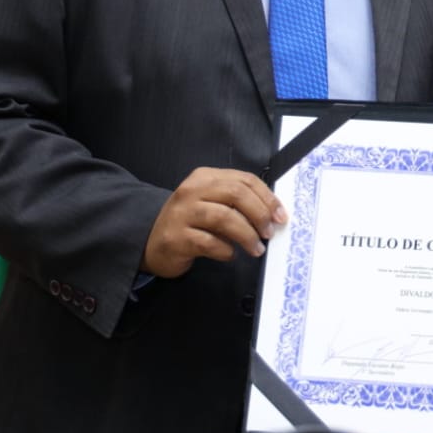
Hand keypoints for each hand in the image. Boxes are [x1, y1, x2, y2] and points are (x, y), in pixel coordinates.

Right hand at [141, 167, 283, 277]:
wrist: (152, 242)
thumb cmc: (190, 223)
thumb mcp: (212, 203)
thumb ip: (237, 203)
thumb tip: (272, 215)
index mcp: (205, 177)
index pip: (244, 180)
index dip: (267, 197)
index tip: (281, 216)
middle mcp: (192, 191)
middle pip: (236, 194)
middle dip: (259, 214)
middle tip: (269, 232)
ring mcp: (182, 213)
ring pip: (224, 217)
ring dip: (247, 235)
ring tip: (256, 248)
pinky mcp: (176, 238)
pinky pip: (209, 242)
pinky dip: (226, 250)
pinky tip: (230, 255)